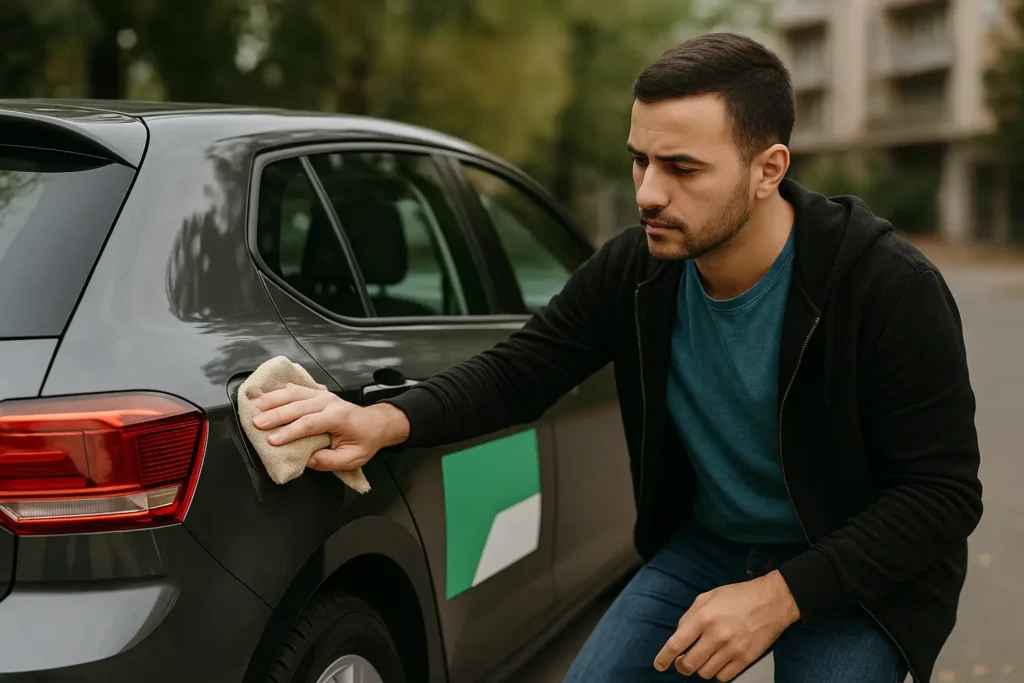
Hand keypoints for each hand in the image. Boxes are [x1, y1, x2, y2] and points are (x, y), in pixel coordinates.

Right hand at [250, 384, 409, 472]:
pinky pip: (296, 389)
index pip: (309, 424)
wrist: (376, 423)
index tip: (271, 440)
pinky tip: (264, 393)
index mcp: (338, 417)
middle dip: (275, 415)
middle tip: (255, 423)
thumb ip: (329, 461)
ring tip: (253, 406)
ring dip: (272, 400)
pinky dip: (279, 391)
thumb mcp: (352, 458)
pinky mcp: (317, 394)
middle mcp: (328, 402)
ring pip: (294, 394)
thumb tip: (306, 460)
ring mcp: (322, 395)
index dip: (289, 432)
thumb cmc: (364, 441)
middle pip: (297, 406)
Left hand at [653, 571, 799, 680]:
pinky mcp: (746, 659)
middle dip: (681, 666)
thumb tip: (679, 636)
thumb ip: (690, 616)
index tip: (659, 665)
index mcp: (704, 617)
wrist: (772, 601)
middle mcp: (717, 635)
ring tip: (704, 657)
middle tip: (682, 662)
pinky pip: (723, 677)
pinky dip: (717, 672)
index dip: (663, 658)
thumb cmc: (739, 597)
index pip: (676, 644)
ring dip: (700, 668)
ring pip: (705, 673)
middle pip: (689, 664)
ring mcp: (732, 649)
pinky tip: (719, 660)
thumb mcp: (708, 597)